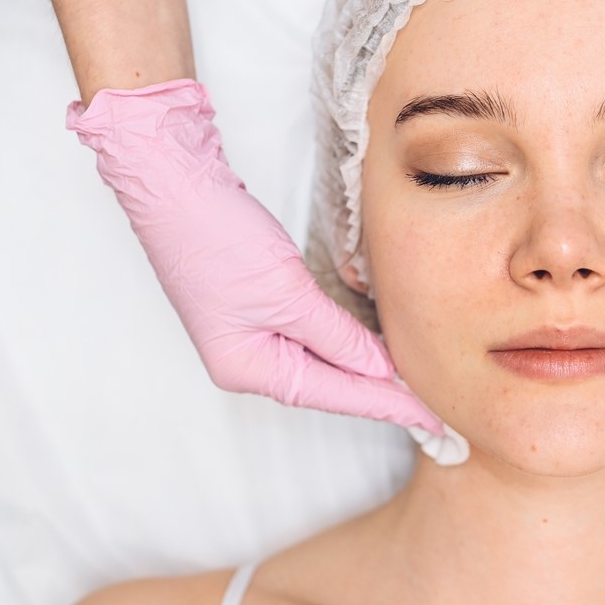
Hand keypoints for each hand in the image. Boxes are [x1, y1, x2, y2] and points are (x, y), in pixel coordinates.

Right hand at [67, 79, 444, 430]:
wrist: (173, 185)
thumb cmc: (217, 237)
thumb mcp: (286, 293)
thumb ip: (336, 336)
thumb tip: (380, 369)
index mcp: (247, 367)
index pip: (332, 394)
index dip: (386, 405)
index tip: (432, 419)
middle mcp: (247, 360)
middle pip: (326, 385)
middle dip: (378, 394)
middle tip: (431, 406)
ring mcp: (250, 334)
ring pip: (319, 363)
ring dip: (362, 370)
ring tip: (409, 385)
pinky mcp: (256, 309)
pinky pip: (309, 338)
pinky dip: (342, 344)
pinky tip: (369, 349)